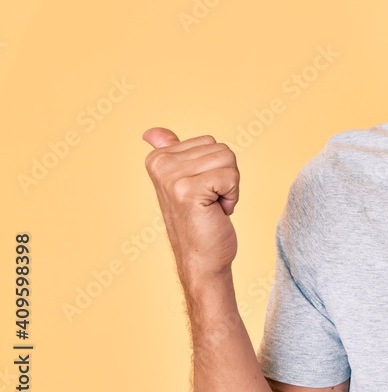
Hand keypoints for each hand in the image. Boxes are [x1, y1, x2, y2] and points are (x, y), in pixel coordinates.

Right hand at [142, 127, 239, 281]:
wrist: (201, 260)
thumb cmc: (199, 221)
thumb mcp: (184, 182)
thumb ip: (171, 153)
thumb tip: (151, 132)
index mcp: (157, 158)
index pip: (210, 142)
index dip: (216, 168)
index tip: (201, 191)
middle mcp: (160, 164)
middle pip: (222, 149)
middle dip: (225, 177)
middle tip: (208, 202)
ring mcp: (171, 177)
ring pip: (229, 160)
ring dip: (229, 187)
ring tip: (211, 206)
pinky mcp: (188, 190)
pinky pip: (231, 177)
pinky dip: (232, 197)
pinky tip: (215, 212)